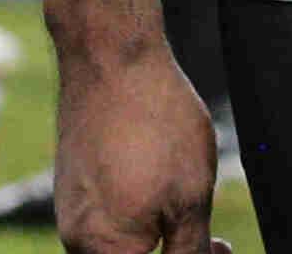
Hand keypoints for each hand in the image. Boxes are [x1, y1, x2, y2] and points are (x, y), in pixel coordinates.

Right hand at [50, 46, 214, 253]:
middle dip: (173, 253)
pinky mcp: (72, 186)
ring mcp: (70, 212)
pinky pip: (107, 219)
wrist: (110, 56)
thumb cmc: (155, 124)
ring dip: (158, 237)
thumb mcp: (191, 201)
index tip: (221, 249)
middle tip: (217, 240)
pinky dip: (138, 215)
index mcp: (104, 253)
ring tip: (188, 202)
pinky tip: (162, 183)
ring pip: (122, 246)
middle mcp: (77, 241)